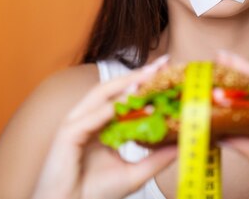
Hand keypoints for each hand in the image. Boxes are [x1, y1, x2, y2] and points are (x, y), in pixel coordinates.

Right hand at [30, 56, 176, 198]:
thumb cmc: (93, 194)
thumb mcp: (133, 174)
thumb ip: (155, 159)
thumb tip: (181, 146)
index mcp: (100, 124)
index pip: (123, 95)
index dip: (144, 82)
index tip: (167, 71)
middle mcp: (87, 118)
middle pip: (113, 88)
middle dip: (138, 74)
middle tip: (162, 63)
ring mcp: (75, 123)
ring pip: (101, 95)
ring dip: (125, 83)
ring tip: (149, 76)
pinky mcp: (66, 134)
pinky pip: (91, 116)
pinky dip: (111, 108)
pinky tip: (130, 101)